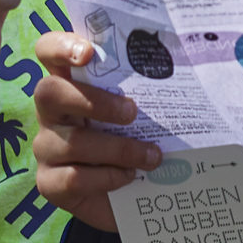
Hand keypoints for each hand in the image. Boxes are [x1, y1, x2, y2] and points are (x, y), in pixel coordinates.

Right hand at [29, 29, 161, 230]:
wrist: (130, 195)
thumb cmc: (137, 138)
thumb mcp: (144, 110)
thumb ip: (150, 87)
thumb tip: (196, 57)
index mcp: (71, 83)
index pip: (48, 51)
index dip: (61, 47)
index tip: (88, 53)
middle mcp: (52, 112)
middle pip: (49, 93)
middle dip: (94, 102)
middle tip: (132, 112)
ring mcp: (46, 147)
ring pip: (71, 142)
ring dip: (119, 148)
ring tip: (152, 156)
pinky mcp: (49, 182)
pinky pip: (74, 177)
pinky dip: (108, 176)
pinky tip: (129, 176)